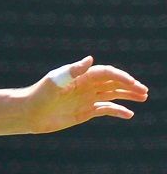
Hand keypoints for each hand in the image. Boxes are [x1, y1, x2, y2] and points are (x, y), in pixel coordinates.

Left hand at [27, 56, 148, 132]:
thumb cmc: (40, 94)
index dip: (120, 77)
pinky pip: (106, 109)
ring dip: (128, 95)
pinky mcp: (85, 111)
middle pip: (113, 82)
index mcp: (81, 76)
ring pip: (112, 94)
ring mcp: (87, 98)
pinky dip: (118, 111)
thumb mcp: (56, 81)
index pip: (106, 73)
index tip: (133, 83)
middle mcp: (86, 85)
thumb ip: (73, 70)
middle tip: (144, 91)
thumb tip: (91, 59)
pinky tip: (129, 114)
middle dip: (129, 85)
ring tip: (143, 97)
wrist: (30, 112)